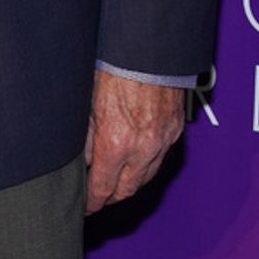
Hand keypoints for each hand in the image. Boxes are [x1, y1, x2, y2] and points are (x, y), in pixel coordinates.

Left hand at [84, 70, 183, 213]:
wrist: (146, 50)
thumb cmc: (112, 70)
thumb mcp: (86, 106)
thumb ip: (85, 139)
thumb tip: (83, 161)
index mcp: (115, 144)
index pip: (102, 188)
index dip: (93, 203)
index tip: (86, 208)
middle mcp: (142, 148)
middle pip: (127, 190)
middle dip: (111, 197)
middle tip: (99, 198)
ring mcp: (163, 140)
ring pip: (147, 176)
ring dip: (131, 183)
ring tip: (116, 181)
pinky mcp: (175, 129)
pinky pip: (161, 157)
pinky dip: (147, 164)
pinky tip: (137, 159)